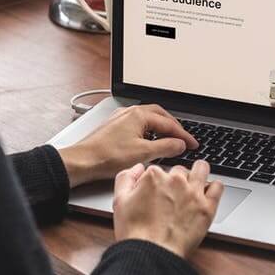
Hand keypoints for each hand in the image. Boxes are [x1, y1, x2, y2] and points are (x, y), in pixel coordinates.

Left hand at [58, 105, 198, 186]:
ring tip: (169, 140)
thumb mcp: (143, 153)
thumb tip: (180, 144)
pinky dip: (148, 131)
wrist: (82, 161)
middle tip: (183, 139)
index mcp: (139, 115)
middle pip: (160, 115)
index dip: (183, 135)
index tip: (193, 144)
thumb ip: (166, 147)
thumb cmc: (107, 156)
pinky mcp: (114, 127)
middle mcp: (130, 112)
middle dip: (173, 127)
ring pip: (148, 119)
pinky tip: (148, 142)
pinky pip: (137, 124)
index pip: (169, 123)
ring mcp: (121, 118)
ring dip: (161, 128)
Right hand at [113, 160, 223, 258]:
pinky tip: (207, 193)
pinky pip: (218, 186)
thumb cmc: (135, 232)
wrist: (151, 254)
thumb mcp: (119, 201)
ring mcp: (193, 192)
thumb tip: (138, 168)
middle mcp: (175, 180)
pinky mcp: (207, 207)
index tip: (156, 193)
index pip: (158, 169)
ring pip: (201, 169)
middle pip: (179, 170)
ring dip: (198, 174)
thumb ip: (126, 178)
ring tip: (194, 185)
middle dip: (176, 180)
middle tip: (173, 196)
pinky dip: (214, 187)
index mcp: (154, 176)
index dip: (156, 181)